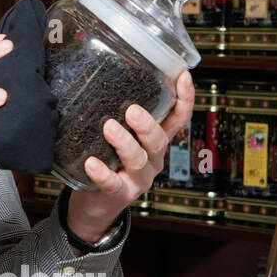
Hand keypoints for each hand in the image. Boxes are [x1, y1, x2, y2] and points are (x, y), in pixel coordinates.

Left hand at [67, 71, 194, 241]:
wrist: (94, 204)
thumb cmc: (105, 160)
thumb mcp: (117, 137)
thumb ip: (114, 112)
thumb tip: (99, 72)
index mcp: (154, 142)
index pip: (177, 118)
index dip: (185, 99)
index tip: (182, 76)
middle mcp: (152, 159)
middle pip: (159, 140)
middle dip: (148, 124)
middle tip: (132, 110)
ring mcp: (138, 179)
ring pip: (138, 159)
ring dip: (125, 142)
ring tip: (109, 128)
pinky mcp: (119, 194)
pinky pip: (112, 183)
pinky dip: (102, 173)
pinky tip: (91, 163)